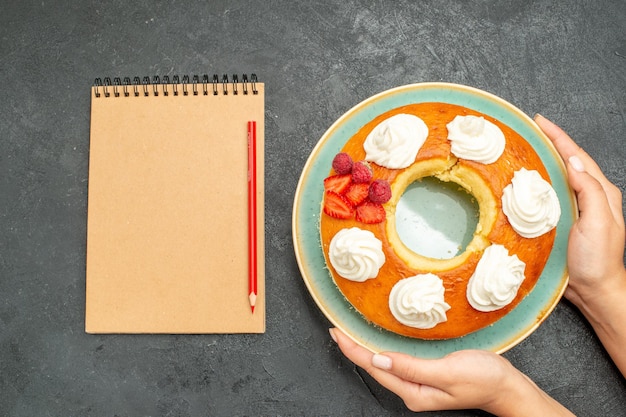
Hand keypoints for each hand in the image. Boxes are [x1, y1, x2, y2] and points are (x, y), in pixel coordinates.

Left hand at [329, 328, 573, 415]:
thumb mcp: (448, 371)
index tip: (336, 332)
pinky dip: (383, 347)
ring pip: (384, 363)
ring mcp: (418, 383)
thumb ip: (412, 367)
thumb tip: (379, 360)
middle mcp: (411, 390)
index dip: (353, 349)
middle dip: (354, 347)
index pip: (374, 368)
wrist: (507, 387)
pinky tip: (378, 338)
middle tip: (336, 326)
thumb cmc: (484, 378)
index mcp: (414, 392)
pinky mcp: (425, 374)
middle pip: (374, 366)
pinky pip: (397, 360)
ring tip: (350, 330)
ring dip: (366, 346)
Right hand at [534, 114, 625, 308]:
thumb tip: (571, 162)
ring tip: (522, 148)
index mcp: (600, 192)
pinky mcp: (560, 221)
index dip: (558, 137)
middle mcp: (587, 196)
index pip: (577, 156)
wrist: (593, 291)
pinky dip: (535, 183)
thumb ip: (588, 190)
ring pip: (556, 176)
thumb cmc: (597, 259)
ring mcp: (573, 209)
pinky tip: (522, 182)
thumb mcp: (599, 222)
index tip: (539, 121)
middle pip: (566, 161)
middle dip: (549, 142)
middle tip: (527, 130)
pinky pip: (546, 195)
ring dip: (541, 160)